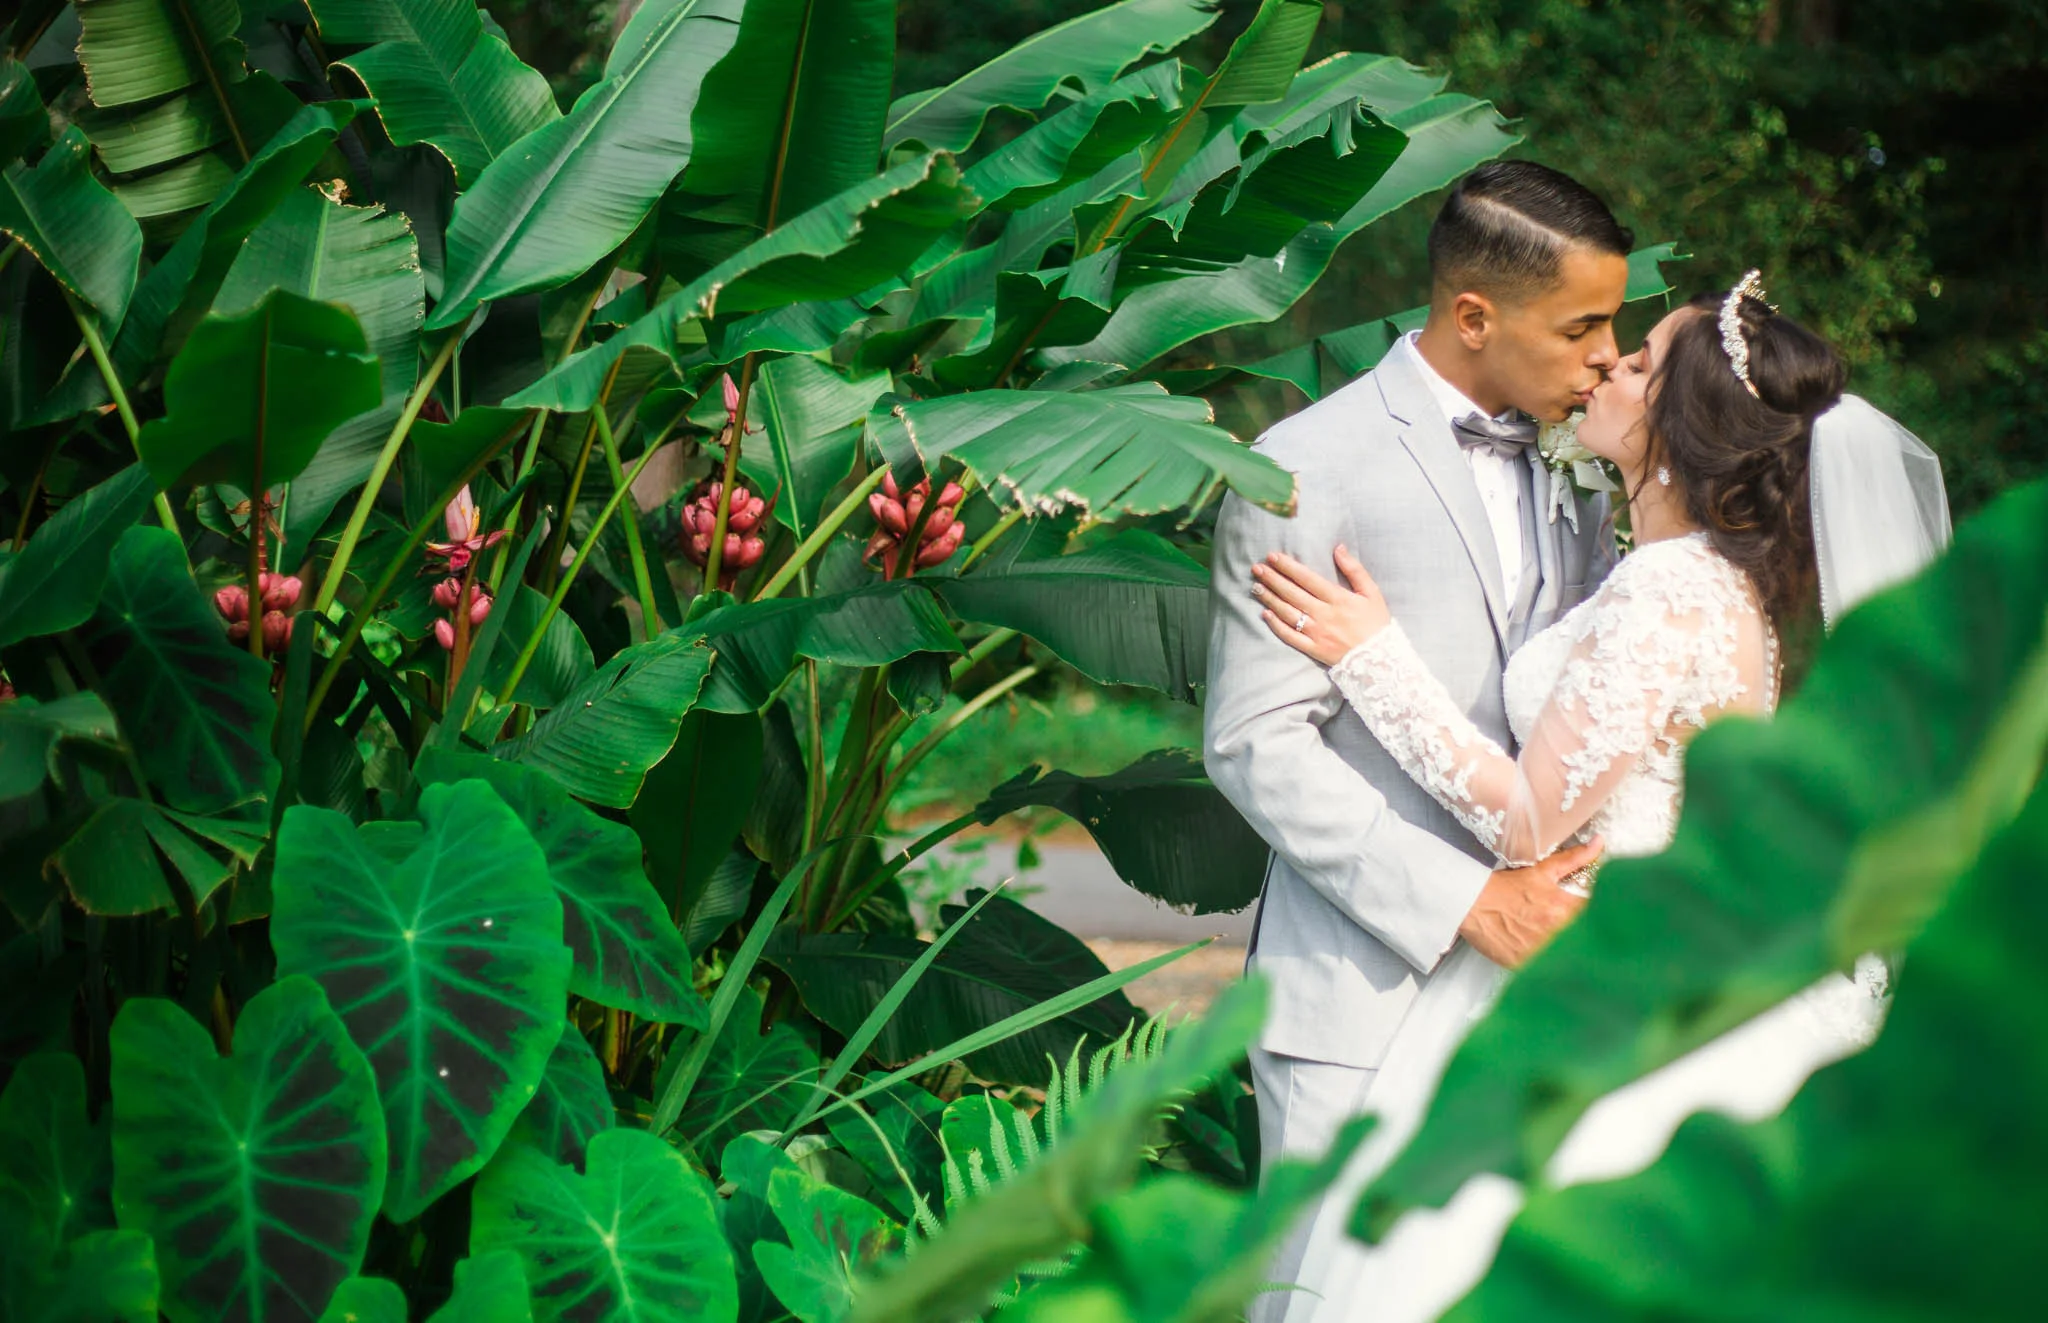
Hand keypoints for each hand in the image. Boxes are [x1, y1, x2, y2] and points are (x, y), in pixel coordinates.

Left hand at [1252, 546, 1391, 665]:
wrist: (1382, 659)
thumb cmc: (1377, 623)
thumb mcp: (1372, 593)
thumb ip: (1355, 569)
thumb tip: (1338, 548)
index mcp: (1338, 598)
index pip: (1307, 578)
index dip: (1288, 566)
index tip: (1272, 556)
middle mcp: (1324, 615)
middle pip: (1292, 593)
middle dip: (1273, 579)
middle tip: (1256, 568)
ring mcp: (1317, 633)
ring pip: (1287, 613)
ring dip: (1270, 599)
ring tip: (1255, 587)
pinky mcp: (1313, 649)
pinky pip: (1290, 637)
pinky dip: (1276, 625)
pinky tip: (1265, 614)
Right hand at [1457, 837, 1603, 969]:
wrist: (1471, 904)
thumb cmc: (1504, 889)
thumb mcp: (1542, 871)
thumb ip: (1575, 858)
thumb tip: (1599, 843)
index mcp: (1563, 906)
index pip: (1599, 916)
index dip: (1605, 918)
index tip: (1606, 919)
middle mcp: (1554, 929)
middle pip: (1586, 941)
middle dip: (1589, 939)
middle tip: (1589, 939)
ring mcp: (1539, 949)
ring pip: (1569, 959)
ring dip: (1572, 955)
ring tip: (1570, 952)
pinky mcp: (1525, 964)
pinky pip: (1546, 972)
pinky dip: (1551, 969)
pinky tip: (1549, 963)